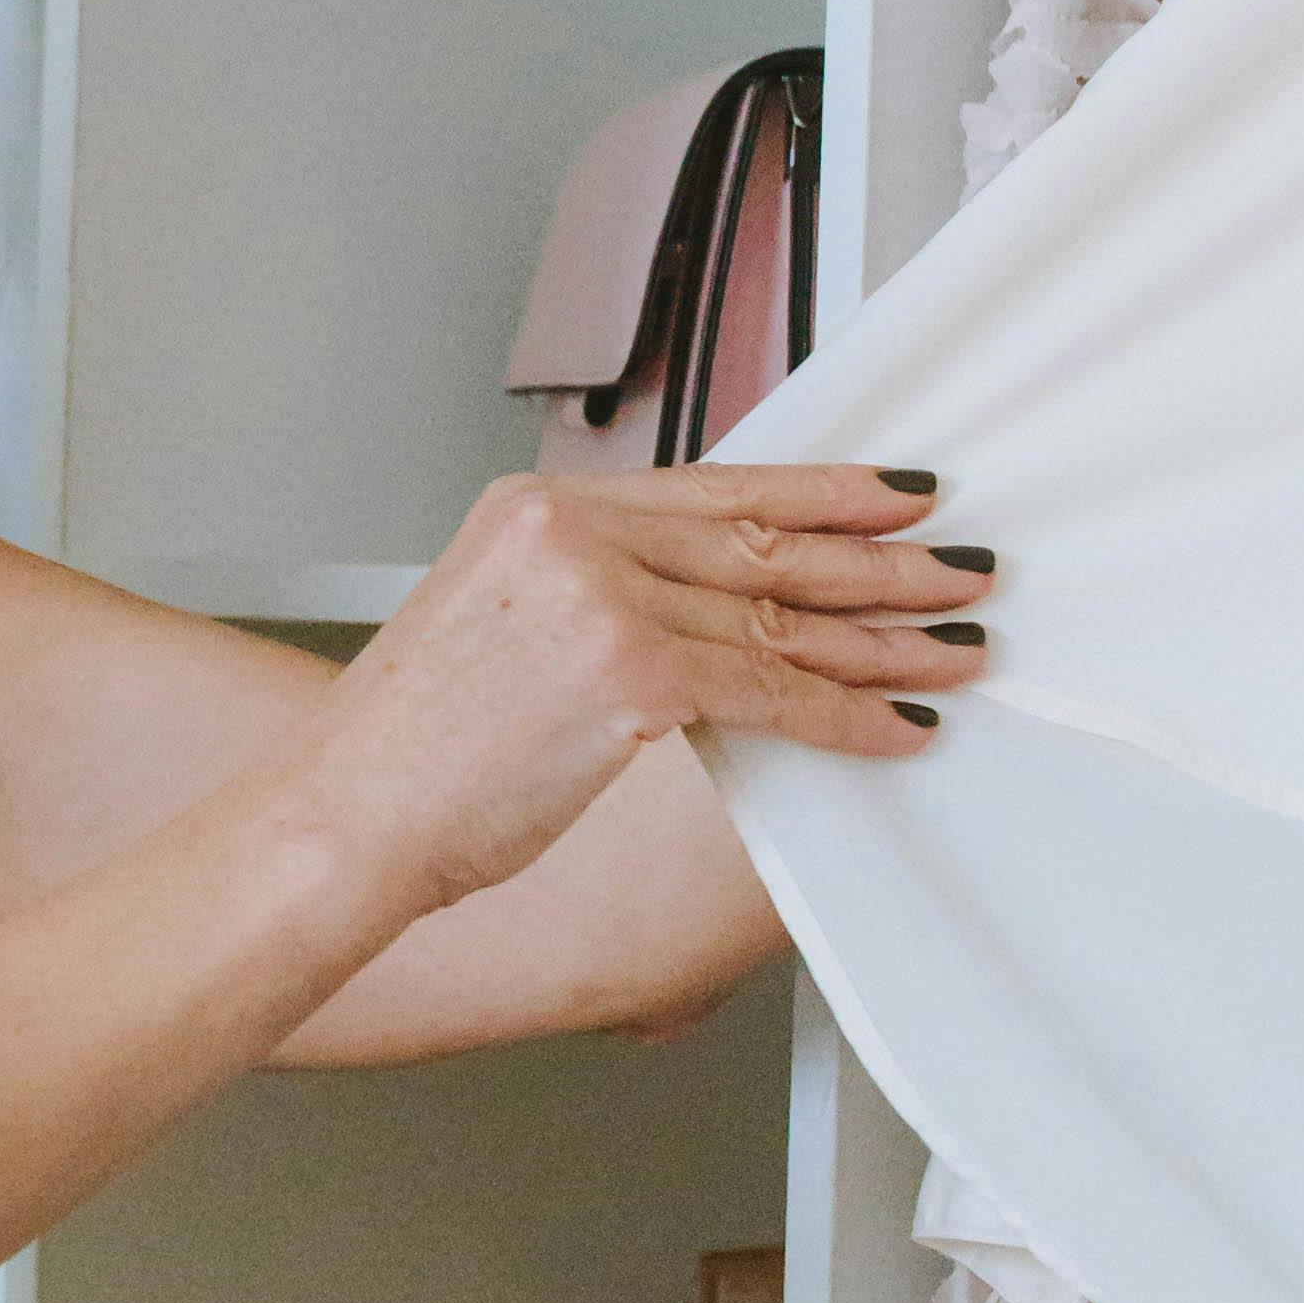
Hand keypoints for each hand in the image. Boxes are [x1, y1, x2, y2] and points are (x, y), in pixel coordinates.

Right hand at [302, 463, 984, 918]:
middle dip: (879, 558)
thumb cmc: (409, 754)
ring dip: (885, 638)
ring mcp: (600, 595)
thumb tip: (710, 614)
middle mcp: (571, 530)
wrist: (342, 816)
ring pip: (780, 615)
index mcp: (536, 507)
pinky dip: (844, 712)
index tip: (894, 493)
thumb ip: (597, 598)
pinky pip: (769, 688)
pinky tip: (895, 724)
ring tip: (956, 646)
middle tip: (960, 564)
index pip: (714, 486)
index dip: (820, 491)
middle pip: (762, 541)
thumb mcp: (498, 631)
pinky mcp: (627, 670)